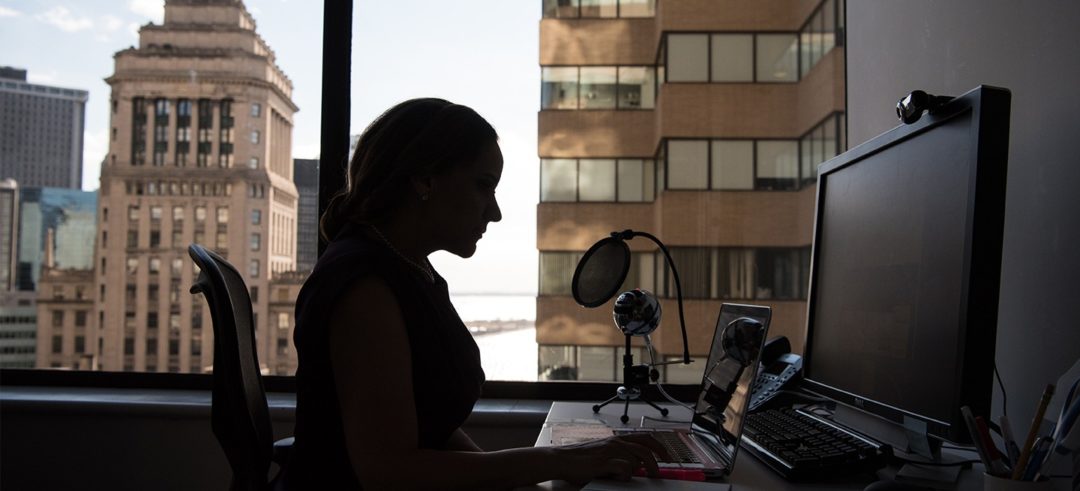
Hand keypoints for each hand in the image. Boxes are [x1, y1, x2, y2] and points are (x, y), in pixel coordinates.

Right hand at [553, 433, 671, 483]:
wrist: (561, 459)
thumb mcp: (603, 453)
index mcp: (616, 439)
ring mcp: (610, 452)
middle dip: (656, 462)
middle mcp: (615, 443)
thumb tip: (636, 465)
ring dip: (639, 470)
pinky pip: (625, 468)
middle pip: (645, 449)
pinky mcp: (604, 462)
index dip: (659, 447)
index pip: (645, 438)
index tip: (667, 456)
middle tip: (657, 473)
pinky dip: (626, 474)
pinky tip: (620, 477)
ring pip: (636, 459)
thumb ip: (619, 455)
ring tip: (636, 477)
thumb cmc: (580, 458)